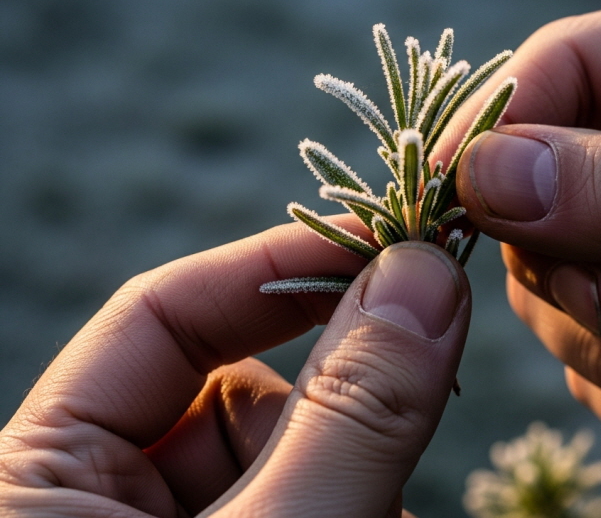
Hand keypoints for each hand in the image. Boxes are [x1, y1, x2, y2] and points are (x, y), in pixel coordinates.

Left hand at [0, 216, 470, 516]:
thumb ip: (347, 416)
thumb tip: (428, 274)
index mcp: (42, 476)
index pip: (160, 317)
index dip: (280, 267)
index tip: (394, 241)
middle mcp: (101, 503)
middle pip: (247, 391)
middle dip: (343, 402)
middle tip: (425, 396)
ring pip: (298, 455)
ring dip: (366, 472)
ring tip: (382, 517)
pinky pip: (317, 504)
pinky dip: (364, 510)